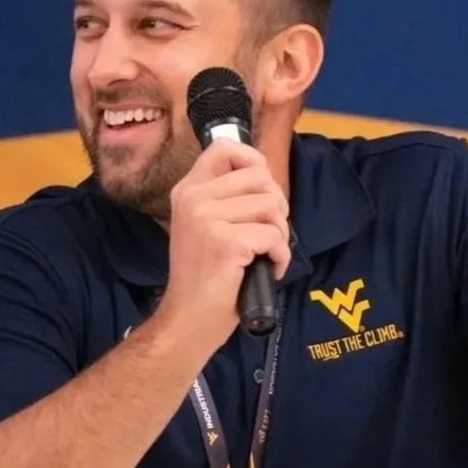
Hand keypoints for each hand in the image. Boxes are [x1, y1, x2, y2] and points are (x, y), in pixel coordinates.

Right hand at [159, 139, 290, 348]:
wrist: (188, 319)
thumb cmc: (204, 277)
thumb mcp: (204, 225)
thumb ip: (225, 197)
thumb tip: (265, 175)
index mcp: (187, 190)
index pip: (223, 148)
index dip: (253, 159)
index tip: (262, 185)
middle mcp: (193, 198)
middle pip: (259, 177)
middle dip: (276, 206)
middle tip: (268, 232)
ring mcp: (206, 219)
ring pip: (271, 206)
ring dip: (280, 234)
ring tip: (266, 253)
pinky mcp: (226, 242)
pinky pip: (274, 235)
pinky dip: (280, 256)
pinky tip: (268, 269)